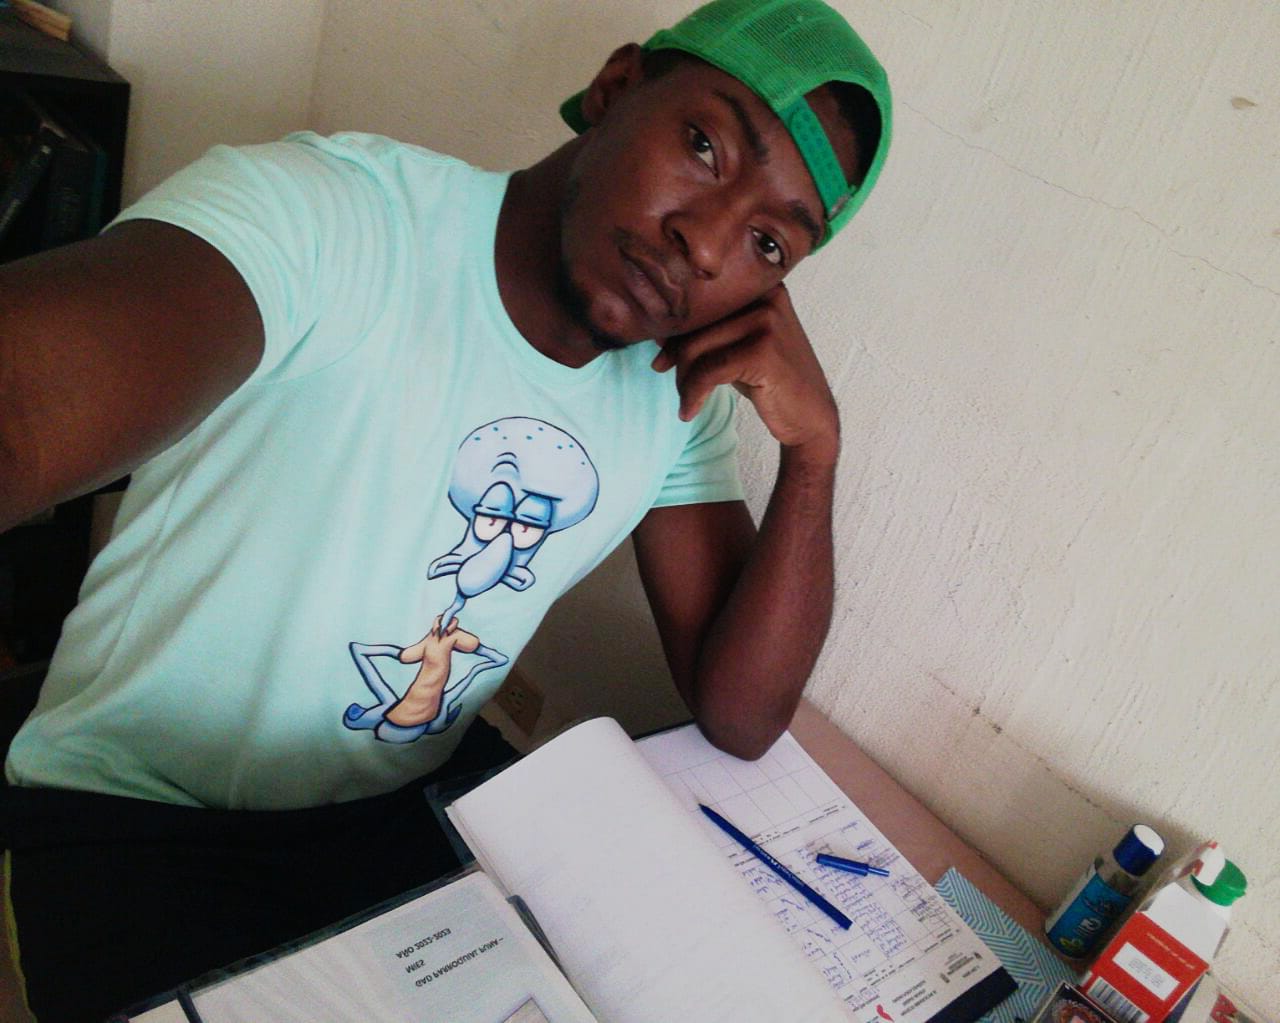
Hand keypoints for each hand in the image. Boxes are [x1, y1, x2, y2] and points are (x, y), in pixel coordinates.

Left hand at [651, 284, 838, 467]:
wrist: (810, 417)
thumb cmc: (769, 380)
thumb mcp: (736, 347)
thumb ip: (706, 332)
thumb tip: (656, 327)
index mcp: (759, 286)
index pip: (702, 302)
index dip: (675, 330)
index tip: (661, 357)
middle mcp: (766, 296)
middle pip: (696, 323)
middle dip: (675, 356)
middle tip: (667, 378)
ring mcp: (767, 321)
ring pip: (696, 347)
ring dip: (683, 380)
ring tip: (686, 400)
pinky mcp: (763, 350)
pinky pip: (708, 371)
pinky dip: (693, 395)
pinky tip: (690, 411)